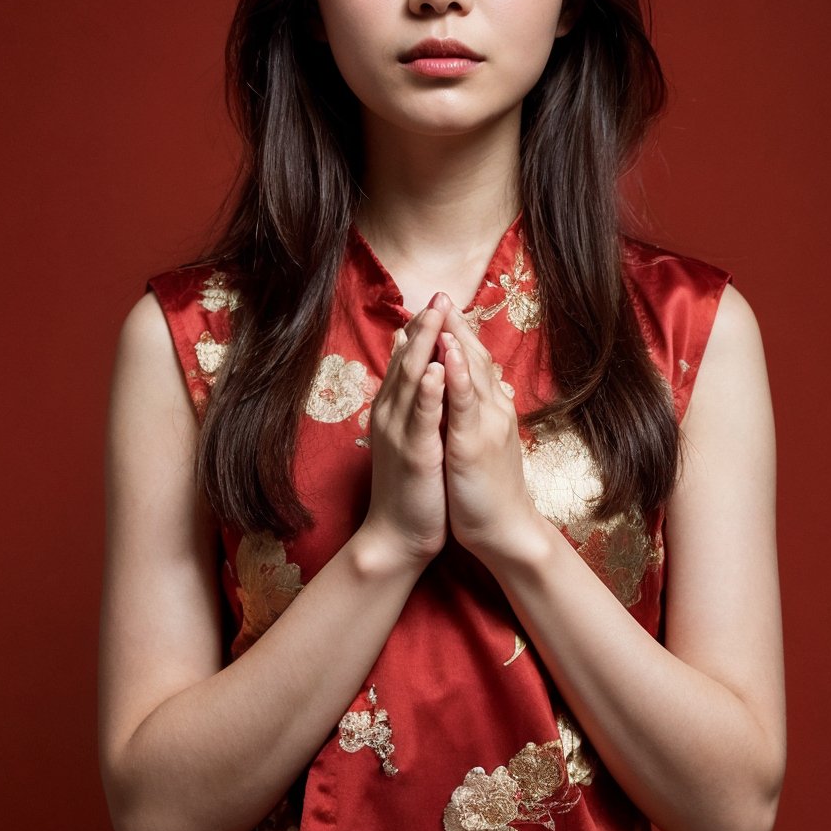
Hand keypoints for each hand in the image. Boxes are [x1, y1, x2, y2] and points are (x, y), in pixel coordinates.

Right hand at [361, 302, 448, 568]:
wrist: (399, 536)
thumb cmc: (414, 489)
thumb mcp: (417, 440)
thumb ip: (422, 410)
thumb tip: (431, 383)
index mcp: (396, 411)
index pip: (408, 361)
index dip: (423, 331)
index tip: (438, 301)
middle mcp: (392, 415)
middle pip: (407, 360)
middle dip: (425, 326)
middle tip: (439, 294)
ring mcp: (400, 433)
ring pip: (410, 380)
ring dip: (424, 345)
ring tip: (436, 314)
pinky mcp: (413, 454)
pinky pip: (421, 417)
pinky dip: (427, 391)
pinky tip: (434, 368)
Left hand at [439, 301, 540, 565]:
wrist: (503, 529)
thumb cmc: (487, 488)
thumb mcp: (476, 440)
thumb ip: (469, 411)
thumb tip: (459, 388)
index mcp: (489, 408)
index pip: (474, 361)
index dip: (457, 332)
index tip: (440, 305)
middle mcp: (492, 409)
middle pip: (474, 357)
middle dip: (455, 325)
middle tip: (440, 294)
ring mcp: (485, 425)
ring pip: (472, 373)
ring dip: (457, 340)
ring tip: (442, 311)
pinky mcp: (474, 445)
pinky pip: (465, 405)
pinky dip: (459, 376)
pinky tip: (449, 355)